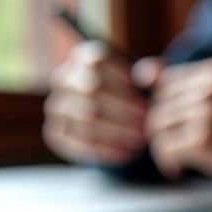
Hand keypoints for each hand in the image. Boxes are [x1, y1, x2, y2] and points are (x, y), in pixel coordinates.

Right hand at [43, 41, 159, 164]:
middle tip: (146, 122)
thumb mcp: (148, 80)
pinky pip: (75, 144)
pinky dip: (103, 151)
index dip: (118, 78)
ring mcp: (56, 107)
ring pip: (82, 119)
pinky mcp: (56, 133)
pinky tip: (126, 154)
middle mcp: (64, 79)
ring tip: (140, 139)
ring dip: (115, 132)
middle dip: (122, 109)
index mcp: (84, 58)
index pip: (96, 63)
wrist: (119, 120)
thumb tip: (148, 76)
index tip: (140, 93)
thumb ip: (155, 74)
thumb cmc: (137, 95)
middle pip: (89, 91)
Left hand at [146, 57, 211, 188]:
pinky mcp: (203, 138)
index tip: (180, 125)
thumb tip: (145, 72)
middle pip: (160, 104)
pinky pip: (166, 147)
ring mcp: (205, 111)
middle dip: (167, 129)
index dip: (170, 107)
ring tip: (183, 160)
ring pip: (158, 125)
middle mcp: (209, 86)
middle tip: (182, 148)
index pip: (169, 82)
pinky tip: (182, 169)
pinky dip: (169, 161)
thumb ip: (196, 86)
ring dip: (166, 145)